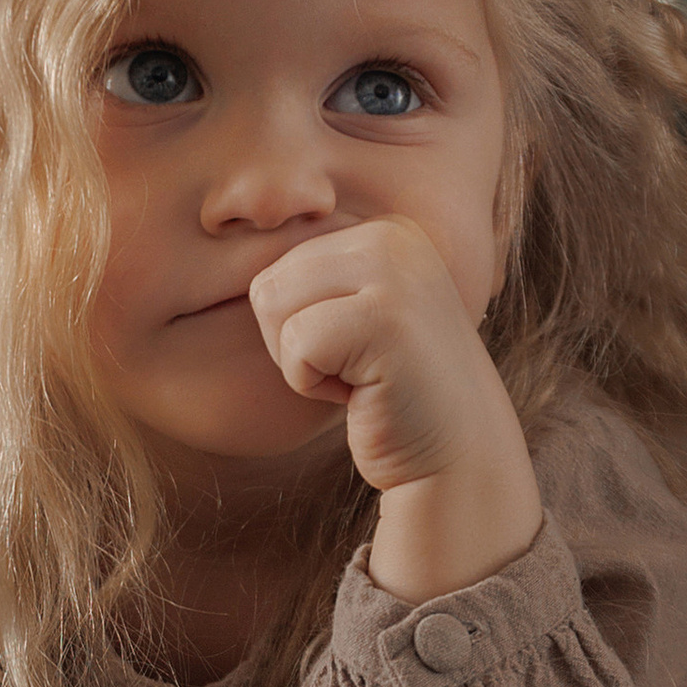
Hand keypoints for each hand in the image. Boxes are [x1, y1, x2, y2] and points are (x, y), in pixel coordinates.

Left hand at [248, 215, 541, 603]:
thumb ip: (316, 279)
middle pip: (268, 285)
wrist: (460, 456)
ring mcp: (395, 274)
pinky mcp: (386, 318)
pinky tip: (365, 394)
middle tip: (355, 371)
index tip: (357, 351)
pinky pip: (295, 346)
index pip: (280, 266)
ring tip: (359, 377)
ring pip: (272, 308)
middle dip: (294, 343)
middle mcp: (393, 238)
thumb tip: (226, 237)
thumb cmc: (392, 393)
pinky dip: (313, 385)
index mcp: (387, 231)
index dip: (301, 326)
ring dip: (301, 363)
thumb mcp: (358, 313)